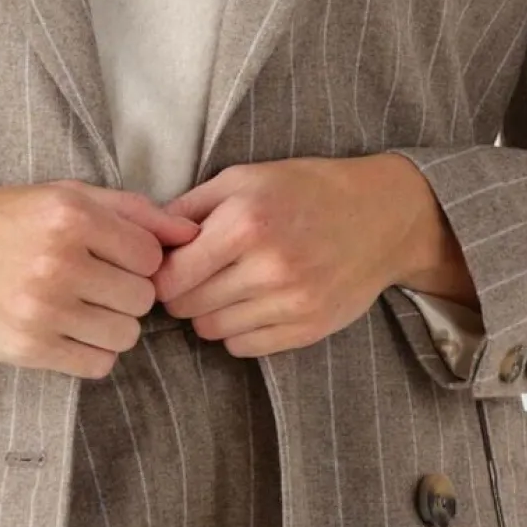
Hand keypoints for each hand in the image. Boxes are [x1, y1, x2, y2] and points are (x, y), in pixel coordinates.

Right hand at [0, 176, 200, 379]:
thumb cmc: (1, 219)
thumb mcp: (64, 195)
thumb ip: (133, 211)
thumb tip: (192, 234)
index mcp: (70, 215)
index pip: (151, 256)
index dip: (138, 260)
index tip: (112, 258)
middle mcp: (58, 261)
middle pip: (142, 298)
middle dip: (126, 293)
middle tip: (95, 283)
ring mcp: (42, 308)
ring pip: (125, 335)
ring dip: (111, 324)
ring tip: (80, 307)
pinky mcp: (27, 348)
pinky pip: (97, 365)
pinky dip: (91, 352)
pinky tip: (67, 330)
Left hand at [153, 153, 477, 358]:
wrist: (381, 216)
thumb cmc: (303, 189)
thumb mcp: (242, 178)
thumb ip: (189, 207)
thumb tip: (145, 239)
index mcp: (245, 223)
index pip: (170, 276)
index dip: (160, 272)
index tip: (168, 264)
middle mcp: (268, 267)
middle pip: (186, 307)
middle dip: (181, 293)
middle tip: (195, 275)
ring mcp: (292, 303)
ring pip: (212, 330)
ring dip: (208, 312)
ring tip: (225, 286)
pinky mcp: (309, 329)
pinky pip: (244, 348)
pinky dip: (237, 330)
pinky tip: (250, 304)